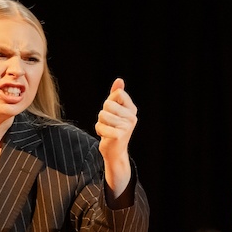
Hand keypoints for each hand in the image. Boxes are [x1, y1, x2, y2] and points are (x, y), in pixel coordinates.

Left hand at [95, 78, 135, 196]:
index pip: (117, 93)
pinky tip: (106, 136)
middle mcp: (132, 117)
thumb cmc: (113, 128)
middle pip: (108, 104)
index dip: (110, 101)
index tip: (113, 112)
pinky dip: (99, 131)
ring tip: (107, 129)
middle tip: (109, 123)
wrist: (115, 151)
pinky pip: (100, 126)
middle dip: (103, 113)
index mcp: (132, 109)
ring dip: (100, 123)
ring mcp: (127, 126)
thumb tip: (119, 80)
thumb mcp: (115, 109)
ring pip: (102, 115)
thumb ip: (116, 94)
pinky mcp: (119, 135)